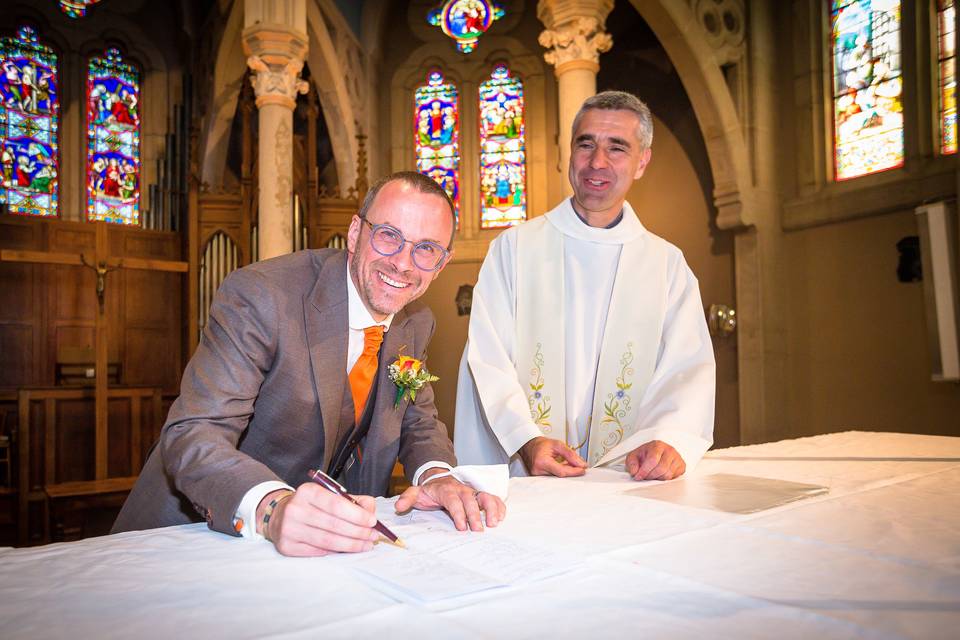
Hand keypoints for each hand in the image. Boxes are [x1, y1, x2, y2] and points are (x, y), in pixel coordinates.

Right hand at [260, 484, 378, 556]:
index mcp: (307, 491)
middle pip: (334, 525)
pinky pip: (318, 552)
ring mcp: (289, 529)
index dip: (357, 515)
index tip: (372, 521)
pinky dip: (336, 552)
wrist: (279, 515)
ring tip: (366, 545)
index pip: (336, 504)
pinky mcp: (286, 546)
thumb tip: (371, 515)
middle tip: (373, 536)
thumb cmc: (312, 505)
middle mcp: (295, 509)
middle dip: (359, 532)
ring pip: (328, 542)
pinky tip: (347, 549)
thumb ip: (354, 501)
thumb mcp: (330, 495)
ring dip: (351, 545)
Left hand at [394, 475, 505, 531]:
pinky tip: (501, 517)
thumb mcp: (416, 492)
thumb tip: (398, 507)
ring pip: (485, 496)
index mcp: (445, 490)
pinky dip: (498, 506)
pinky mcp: (479, 494)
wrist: (438, 478)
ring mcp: (472, 491)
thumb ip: (407, 498)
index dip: (458, 513)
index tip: (461, 527)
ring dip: (491, 508)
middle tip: (478, 530)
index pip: (453, 501)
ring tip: (494, 523)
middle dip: (475, 515)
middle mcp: (461, 489)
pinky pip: (492, 497)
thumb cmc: (429, 490)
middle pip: (471, 500)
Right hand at [518, 436, 586, 476]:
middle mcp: (538, 471)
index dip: (574, 471)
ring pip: (557, 478)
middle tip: (579, 466)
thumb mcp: (557, 444)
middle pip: (560, 476)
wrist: (529, 445)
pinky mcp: (539, 478)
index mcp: (542, 462)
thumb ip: (570, 454)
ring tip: (570, 464)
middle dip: (572, 472)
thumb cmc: (541, 444)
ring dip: (566, 472)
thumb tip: (581, 464)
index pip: (561, 471)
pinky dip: (560, 473)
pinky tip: (563, 467)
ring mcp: (538, 476)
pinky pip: (553, 478)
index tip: (582, 469)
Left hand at [625, 440, 685, 480]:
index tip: (639, 476)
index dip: (645, 470)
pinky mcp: (682, 466)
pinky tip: (660, 474)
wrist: (656, 453)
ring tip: (652, 475)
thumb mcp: (634, 456)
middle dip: (650, 476)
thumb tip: (635, 471)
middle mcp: (669, 450)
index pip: (653, 460)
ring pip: (668, 475)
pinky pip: (674, 478)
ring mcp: (677, 458)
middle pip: (661, 469)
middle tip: (645, 477)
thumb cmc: (646, 454)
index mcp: (657, 445)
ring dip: (657, 479)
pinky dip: (665, 479)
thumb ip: (631, 463)